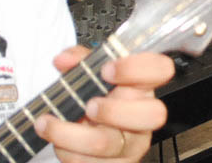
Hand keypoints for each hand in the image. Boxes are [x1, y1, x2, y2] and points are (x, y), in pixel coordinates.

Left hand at [34, 46, 174, 162]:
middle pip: (153, 114)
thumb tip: (64, 59)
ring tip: (50, 124)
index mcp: (143, 86)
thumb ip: (79, 60)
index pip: (161, 69)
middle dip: (114, 110)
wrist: (85, 136)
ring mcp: (132, 144)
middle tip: (89, 105)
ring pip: (109, 144)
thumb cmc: (94, 100)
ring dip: (72, 134)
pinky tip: (57, 141)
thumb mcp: (89, 75)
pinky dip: (66, 152)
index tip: (107, 69)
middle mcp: (144, 115)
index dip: (136, 68)